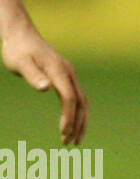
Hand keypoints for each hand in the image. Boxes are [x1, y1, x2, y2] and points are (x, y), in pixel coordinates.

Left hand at [2, 21, 86, 143]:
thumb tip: (46, 88)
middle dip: (78, 123)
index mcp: (59, 71)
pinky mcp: (65, 76)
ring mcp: (69, 74)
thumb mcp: (20, 63)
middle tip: (71, 143)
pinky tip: (72, 123)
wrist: (21, 35)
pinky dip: (77, 112)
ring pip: (82, 100)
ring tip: (75, 139)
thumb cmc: (17, 50)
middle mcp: (68, 73)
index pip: (69, 97)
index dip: (68, 116)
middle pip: (81, 102)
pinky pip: (77, 97)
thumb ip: (33, 75)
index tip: (63, 133)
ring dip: (81, 120)